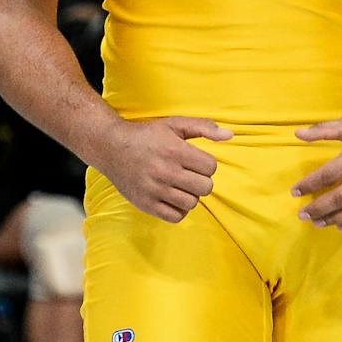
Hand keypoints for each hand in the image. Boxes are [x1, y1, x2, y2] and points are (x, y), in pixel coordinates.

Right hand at [98, 116, 230, 222]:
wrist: (111, 147)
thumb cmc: (147, 135)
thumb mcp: (175, 124)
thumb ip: (204, 127)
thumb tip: (231, 135)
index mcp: (174, 150)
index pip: (211, 167)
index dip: (206, 164)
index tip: (194, 160)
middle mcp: (164, 171)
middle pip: (205, 187)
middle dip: (200, 180)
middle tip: (188, 173)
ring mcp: (154, 190)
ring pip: (192, 203)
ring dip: (190, 195)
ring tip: (179, 185)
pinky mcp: (145, 204)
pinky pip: (176, 216)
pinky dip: (178, 209)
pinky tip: (172, 196)